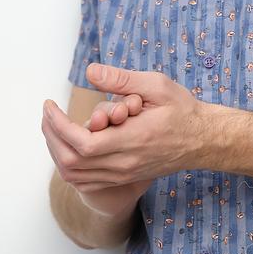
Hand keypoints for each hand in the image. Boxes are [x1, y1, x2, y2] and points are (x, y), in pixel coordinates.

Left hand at [41, 63, 217, 215]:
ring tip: (55, 127)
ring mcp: (124, 174)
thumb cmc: (182, 110)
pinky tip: (70, 145)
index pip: (82, 143)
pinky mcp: (125, 178)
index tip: (50, 106)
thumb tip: (90, 71)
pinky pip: (86, 181)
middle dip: (52, 137)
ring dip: (58, 152)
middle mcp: (126, 163)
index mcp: (133, 139)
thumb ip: (122, 79)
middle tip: (48, 114)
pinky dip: (70, 166)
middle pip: (72, 162)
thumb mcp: (156, 85)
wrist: (204, 140)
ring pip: (76, 175)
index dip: (59, 126)